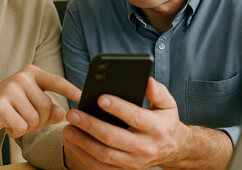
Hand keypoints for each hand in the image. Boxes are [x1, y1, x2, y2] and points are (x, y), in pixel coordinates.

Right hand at [0, 65, 80, 137]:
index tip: (84, 97)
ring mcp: (10, 89)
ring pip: (34, 119)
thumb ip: (48, 108)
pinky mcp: (1, 105)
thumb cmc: (6, 106)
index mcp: (31, 73)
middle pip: (46, 107)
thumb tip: (62, 113)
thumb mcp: (28, 103)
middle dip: (38, 120)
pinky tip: (5, 124)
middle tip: (22, 117)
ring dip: (25, 126)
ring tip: (12, 118)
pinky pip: (21, 126)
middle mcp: (21, 77)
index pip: (56, 81)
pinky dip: (15, 131)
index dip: (71, 90)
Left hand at [63, 78, 231, 169]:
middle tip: (73, 113)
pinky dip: (84, 157)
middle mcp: (145, 147)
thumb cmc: (165, 121)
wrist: (173, 149)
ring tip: (68, 128)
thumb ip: (158, 91)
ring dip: (83, 143)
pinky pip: (101, 167)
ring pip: (104, 155)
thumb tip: (148, 81)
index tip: (99, 98)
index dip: (117, 107)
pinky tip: (72, 143)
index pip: (134, 116)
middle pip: (113, 137)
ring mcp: (134, 162)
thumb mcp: (168, 104)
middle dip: (90, 125)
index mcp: (156, 128)